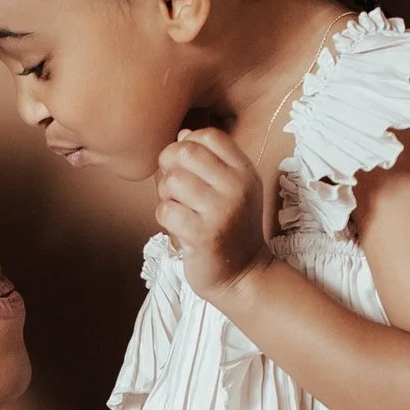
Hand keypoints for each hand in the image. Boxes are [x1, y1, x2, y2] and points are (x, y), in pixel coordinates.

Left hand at [154, 126, 270, 298]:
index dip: (187, 144)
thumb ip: (211, 161)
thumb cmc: (231, 229)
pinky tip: (178, 226)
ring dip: (166, 194)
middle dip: (169, 165)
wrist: (244, 275)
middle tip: (174, 186)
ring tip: (179, 207)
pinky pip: (165, 211)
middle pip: (185, 152)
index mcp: (245, 172)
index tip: (187, 165)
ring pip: (172, 181)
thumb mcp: (234, 189)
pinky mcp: (202, 235)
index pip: (209, 136)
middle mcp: (236, 187)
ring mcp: (221, 211)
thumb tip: (182, 134)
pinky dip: (165, 217)